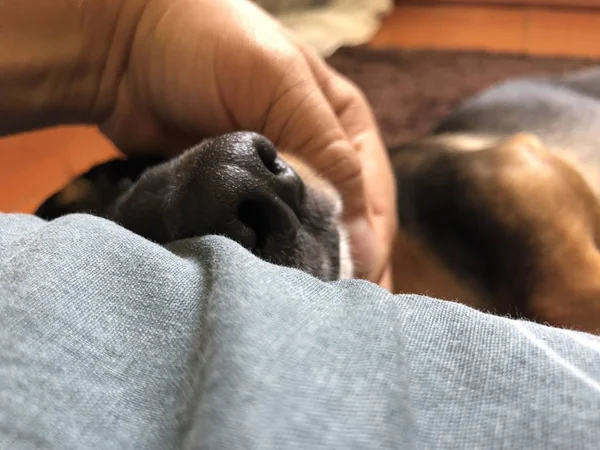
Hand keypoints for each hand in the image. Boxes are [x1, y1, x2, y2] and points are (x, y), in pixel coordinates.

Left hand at [2, 0, 396, 286]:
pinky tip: (267, 291)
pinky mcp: (241, 201)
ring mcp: (279, 184)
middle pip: (346, 228)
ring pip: (306, 240)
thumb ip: (325, 148)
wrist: (127, 50)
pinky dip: (267, 265)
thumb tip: (361, 234)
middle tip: (328, 312)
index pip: (373, 199)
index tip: (349, 282)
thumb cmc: (211, 44)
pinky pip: (264, 240)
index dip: (367, 244)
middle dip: (342, 268)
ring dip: (304, 272)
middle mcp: (320, 160)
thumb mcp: (280, 82)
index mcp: (345, 128)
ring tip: (301, 310)